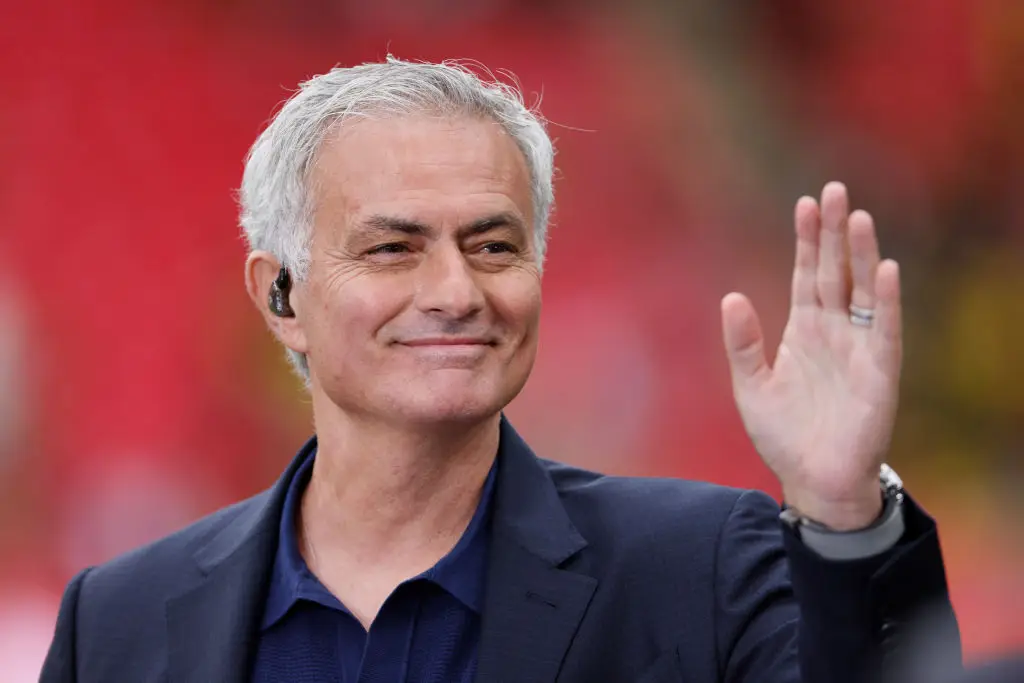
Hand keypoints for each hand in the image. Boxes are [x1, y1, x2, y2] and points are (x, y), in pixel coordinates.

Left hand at [721, 182, 900, 529]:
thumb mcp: (751, 386)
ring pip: (860, 291)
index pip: (806, 274)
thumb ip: (742, 343)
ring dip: (860, 254)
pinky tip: (883, 269)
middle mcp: (832, 331)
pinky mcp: (879, 371)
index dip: (806, 240)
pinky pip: (884, 330)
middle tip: (834, 190)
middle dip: (833, 232)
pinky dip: (884, 301)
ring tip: (857, 216)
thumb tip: (731, 295)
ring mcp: (858, 348)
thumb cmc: (784, 435)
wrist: (813, 480)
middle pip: (834, 271)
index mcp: (803, 330)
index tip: (805, 203)